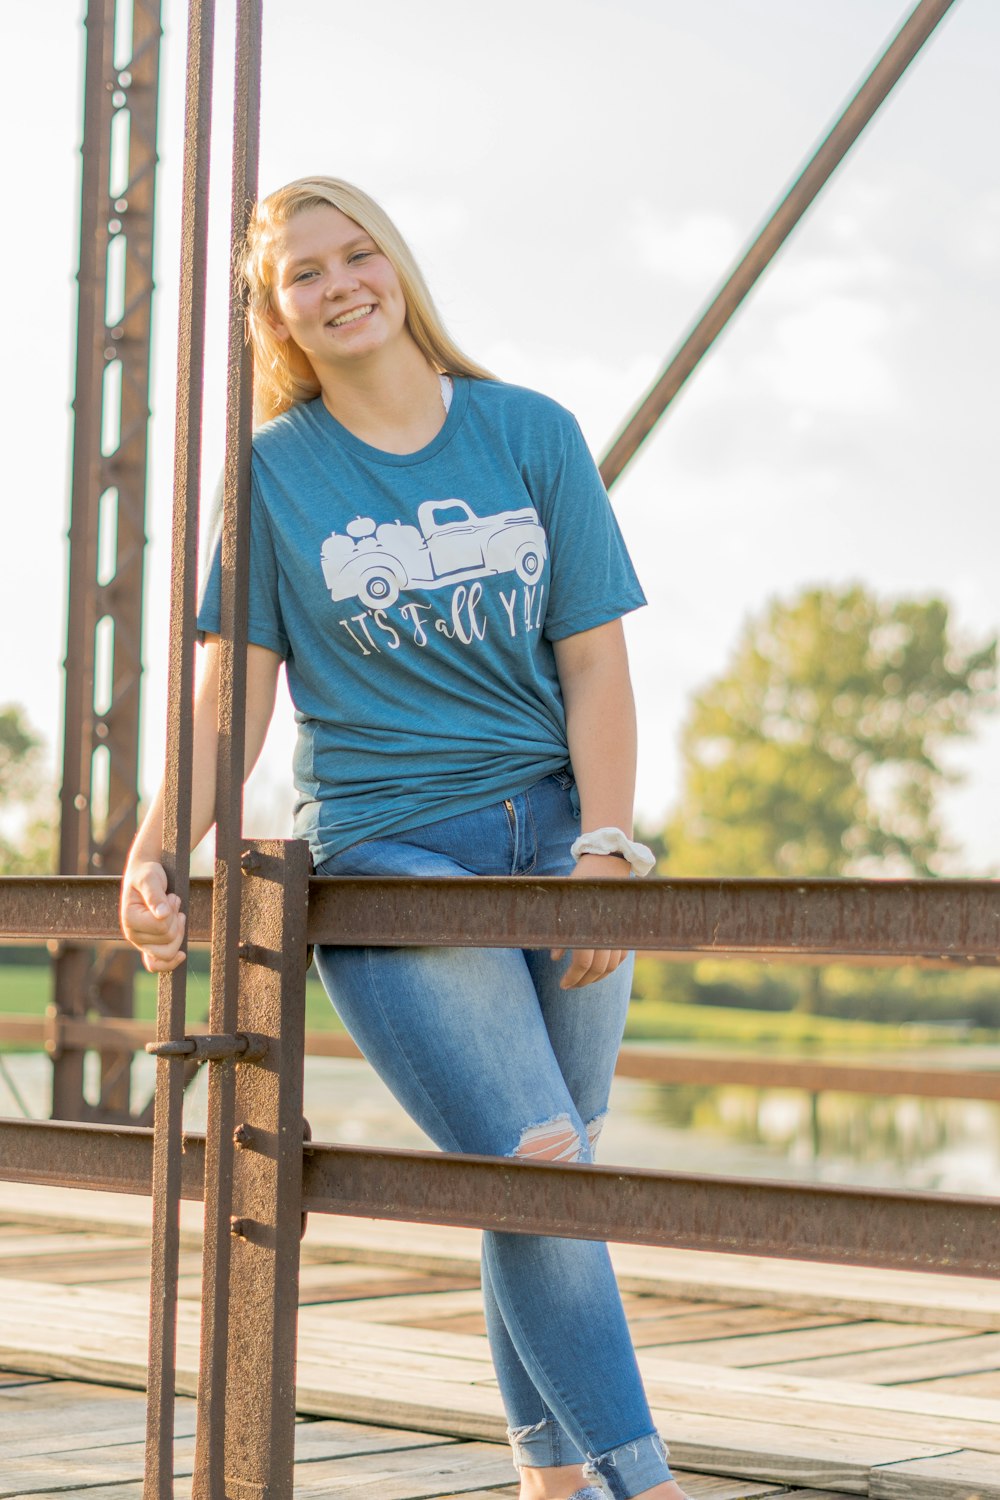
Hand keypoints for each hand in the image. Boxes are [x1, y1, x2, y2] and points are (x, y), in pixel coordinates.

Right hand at [120, 860, 186, 972]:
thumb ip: (155, 895)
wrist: (144, 876)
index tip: (169, 896)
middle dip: (176, 920)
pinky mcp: (148, 946)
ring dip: (178, 930)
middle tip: (172, 903)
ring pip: (169, 952)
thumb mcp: (150, 879)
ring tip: (174, 912)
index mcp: (129, 920)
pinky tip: (181, 955)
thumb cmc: (147, 875)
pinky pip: (157, 965)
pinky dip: (170, 963)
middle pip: (168, 939)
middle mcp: (132, 935)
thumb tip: (162, 914)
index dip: (172, 911)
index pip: (162, 927)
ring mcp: (140, 942)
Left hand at [551, 853, 631, 989]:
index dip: (572, 978)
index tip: (562, 985)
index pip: (583, 964)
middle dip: (583, 981)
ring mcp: (618, 931)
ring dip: (596, 977)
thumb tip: (554, 958)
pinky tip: (599, 969)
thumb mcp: (563, 905)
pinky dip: (610, 967)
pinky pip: (621, 957)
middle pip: (597, 969)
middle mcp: (606, 931)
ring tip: (582, 979)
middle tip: (570, 985)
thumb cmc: (579, 883)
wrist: (605, 863)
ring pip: (611, 966)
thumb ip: (559, 933)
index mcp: (589, 927)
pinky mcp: (626, 929)